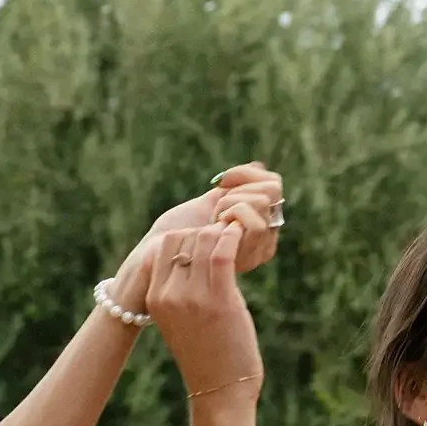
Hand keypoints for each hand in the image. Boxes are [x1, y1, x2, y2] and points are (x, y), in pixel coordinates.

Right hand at [145, 220, 262, 401]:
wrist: (219, 388)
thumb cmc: (205, 353)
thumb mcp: (180, 319)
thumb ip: (180, 290)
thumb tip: (196, 257)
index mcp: (155, 299)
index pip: (163, 246)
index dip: (188, 237)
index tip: (207, 244)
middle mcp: (168, 295)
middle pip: (183, 238)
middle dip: (207, 232)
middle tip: (226, 241)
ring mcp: (192, 298)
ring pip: (204, 240)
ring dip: (223, 233)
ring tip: (236, 242)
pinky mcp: (219, 299)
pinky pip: (223, 252)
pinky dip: (235, 239)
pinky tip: (243, 240)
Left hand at [146, 164, 283, 275]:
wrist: (153, 256)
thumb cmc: (179, 230)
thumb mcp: (208, 205)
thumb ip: (233, 189)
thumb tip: (258, 165)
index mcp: (260, 225)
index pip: (273, 187)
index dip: (248, 175)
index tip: (219, 181)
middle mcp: (263, 242)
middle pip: (268, 194)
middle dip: (236, 193)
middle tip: (214, 212)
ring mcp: (253, 252)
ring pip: (259, 204)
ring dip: (227, 204)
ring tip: (210, 223)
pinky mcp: (239, 260)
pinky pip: (243, 224)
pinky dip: (221, 219)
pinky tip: (206, 232)